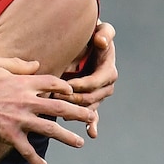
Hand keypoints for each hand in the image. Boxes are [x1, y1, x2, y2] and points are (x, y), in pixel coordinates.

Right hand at [0, 57, 94, 163]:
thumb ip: (17, 63)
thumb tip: (36, 63)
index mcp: (22, 83)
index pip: (51, 82)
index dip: (64, 86)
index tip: (71, 91)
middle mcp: (25, 101)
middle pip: (58, 107)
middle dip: (78, 112)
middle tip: (90, 117)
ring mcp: (19, 119)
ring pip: (50, 129)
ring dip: (67, 137)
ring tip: (80, 142)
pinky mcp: (9, 135)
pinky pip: (27, 150)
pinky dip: (36, 160)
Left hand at [59, 20, 117, 137]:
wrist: (90, 42)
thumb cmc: (95, 34)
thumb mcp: (101, 30)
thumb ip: (105, 33)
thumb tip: (101, 41)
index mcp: (108, 70)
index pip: (95, 82)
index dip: (82, 84)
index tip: (66, 84)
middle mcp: (106, 84)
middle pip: (91, 97)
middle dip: (74, 98)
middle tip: (55, 97)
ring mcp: (99, 94)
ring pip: (89, 107)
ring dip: (76, 111)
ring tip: (62, 114)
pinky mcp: (92, 99)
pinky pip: (94, 115)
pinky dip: (93, 124)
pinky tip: (92, 133)